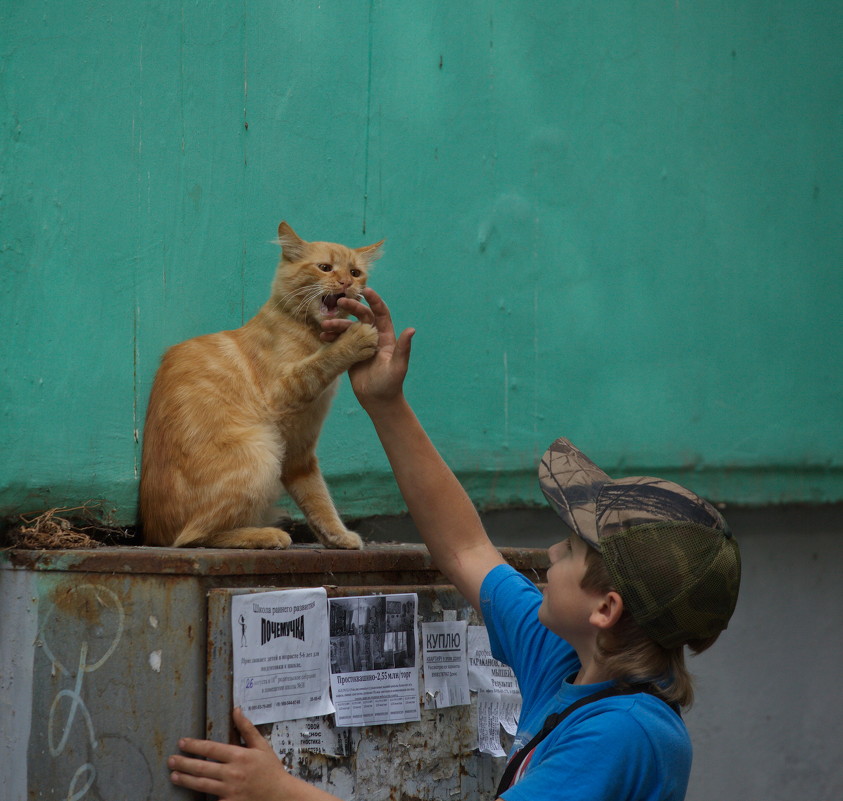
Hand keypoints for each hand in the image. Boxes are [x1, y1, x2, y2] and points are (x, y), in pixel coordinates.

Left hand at [168, 707, 294, 800]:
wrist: (279, 795)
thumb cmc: (271, 769)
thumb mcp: (262, 745)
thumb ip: (247, 728)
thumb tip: (236, 710)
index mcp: (239, 756)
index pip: (211, 748)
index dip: (195, 745)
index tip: (182, 742)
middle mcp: (232, 773)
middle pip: (202, 767)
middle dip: (184, 763)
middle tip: (170, 760)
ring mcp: (229, 790)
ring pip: (202, 784)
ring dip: (186, 779)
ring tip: (174, 776)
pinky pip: (210, 798)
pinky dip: (199, 795)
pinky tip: (189, 791)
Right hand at [321, 288, 414, 410]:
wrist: (378, 400)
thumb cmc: (391, 384)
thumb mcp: (398, 365)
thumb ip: (403, 348)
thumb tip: (411, 330)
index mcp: (386, 337)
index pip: (381, 314)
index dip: (375, 301)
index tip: (366, 291)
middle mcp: (373, 338)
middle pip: (362, 317)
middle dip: (352, 307)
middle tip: (340, 302)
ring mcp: (360, 345)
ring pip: (348, 329)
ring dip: (337, 325)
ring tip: (325, 325)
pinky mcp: (350, 354)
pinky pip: (340, 341)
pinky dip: (332, 338)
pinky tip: (323, 337)